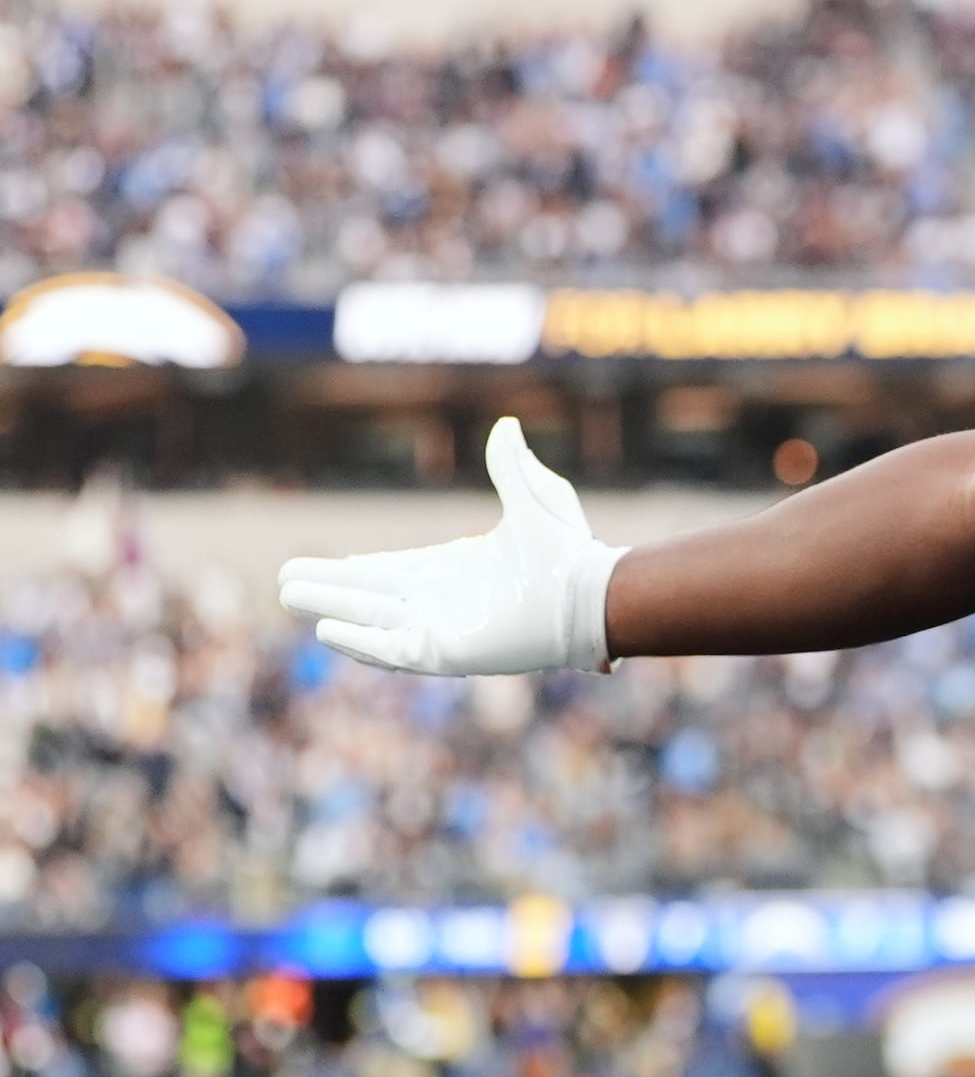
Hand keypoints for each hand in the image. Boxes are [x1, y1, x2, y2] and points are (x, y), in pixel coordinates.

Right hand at [279, 418, 624, 674]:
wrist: (586, 596)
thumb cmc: (567, 552)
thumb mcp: (535, 499)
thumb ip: (512, 466)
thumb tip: (508, 425)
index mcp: (455, 567)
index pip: (394, 571)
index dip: (360, 570)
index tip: (332, 565)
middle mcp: (442, 599)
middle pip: (370, 594)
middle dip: (328, 588)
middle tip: (284, 582)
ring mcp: (440, 626)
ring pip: (369, 619)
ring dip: (329, 608)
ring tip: (288, 597)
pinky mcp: (443, 651)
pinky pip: (390, 649)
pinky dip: (358, 641)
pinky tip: (324, 628)